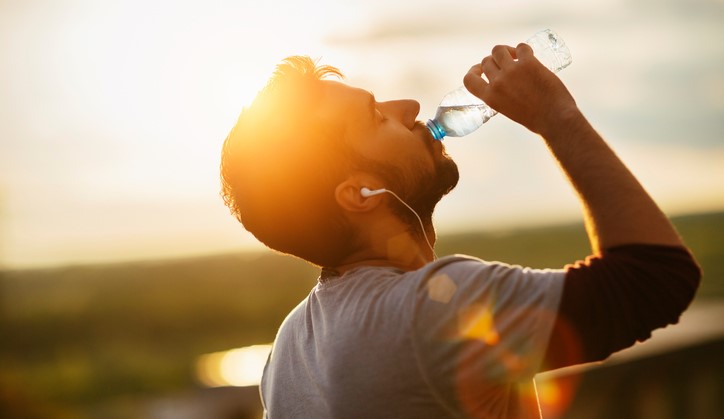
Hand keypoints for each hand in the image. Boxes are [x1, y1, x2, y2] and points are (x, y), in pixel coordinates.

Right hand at [463, 43, 577, 134]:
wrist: (555, 118)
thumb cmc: (535, 118)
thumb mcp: (507, 109)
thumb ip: (500, 95)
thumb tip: (503, 83)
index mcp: (490, 97)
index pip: (469, 79)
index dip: (473, 70)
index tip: (479, 69)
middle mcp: (497, 82)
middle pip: (486, 61)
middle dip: (495, 60)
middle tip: (506, 63)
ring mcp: (512, 71)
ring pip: (499, 50)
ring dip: (506, 50)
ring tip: (515, 56)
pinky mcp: (529, 63)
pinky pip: (521, 47)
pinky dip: (523, 49)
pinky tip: (528, 54)